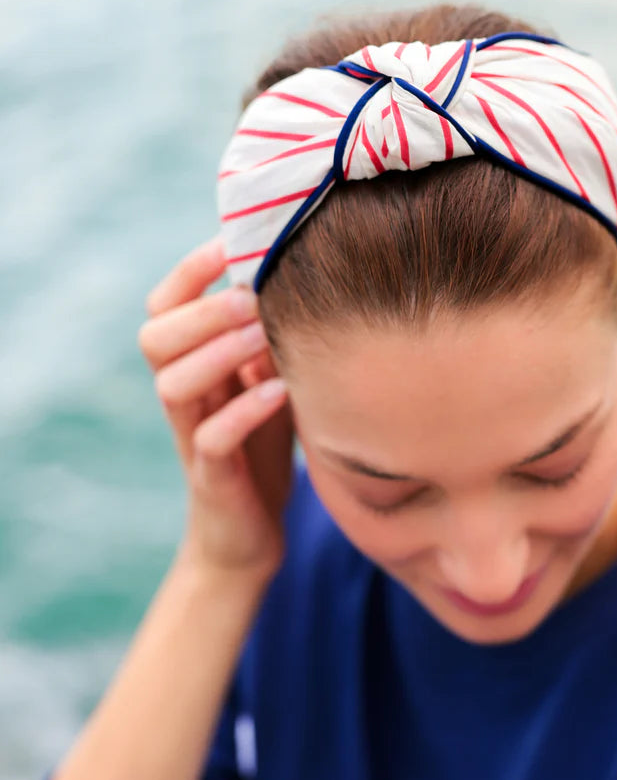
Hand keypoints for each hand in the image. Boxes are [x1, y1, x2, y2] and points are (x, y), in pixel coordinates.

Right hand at [138, 237, 293, 591]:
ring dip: (217, 352)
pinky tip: (280, 392)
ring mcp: (192, 438)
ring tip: (263, 334)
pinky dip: (244, 412)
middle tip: (251, 294)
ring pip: (173, 384)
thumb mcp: (266, 383)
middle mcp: (182, 398)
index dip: (189, 272)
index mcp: (190, 367)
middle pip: (155, 338)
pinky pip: (213, 440)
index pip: (164, 307)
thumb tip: (297, 270)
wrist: (248, 536)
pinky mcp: (213, 478)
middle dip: (202, 309)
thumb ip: (269, 338)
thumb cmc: (262, 449)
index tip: (230, 243)